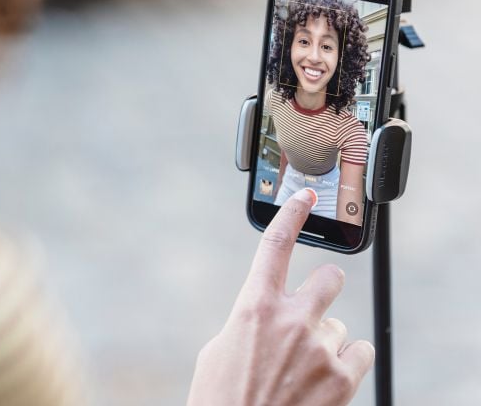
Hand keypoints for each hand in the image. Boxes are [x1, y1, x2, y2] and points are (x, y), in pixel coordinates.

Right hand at [187, 188, 374, 405]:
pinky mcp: (342, 380)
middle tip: (316, 306)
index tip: (306, 196)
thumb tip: (268, 314)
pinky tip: (324, 380)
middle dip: (324, 287)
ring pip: (340, 326)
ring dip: (326, 342)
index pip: (275, 244)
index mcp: (253, 305)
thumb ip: (249, 321)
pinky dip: (347, 364)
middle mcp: (290, 319)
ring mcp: (320, 349)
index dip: (292, 213)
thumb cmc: (220, 396)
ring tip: (303, 369)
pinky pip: (361, 353)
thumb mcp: (221, 348)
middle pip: (329, 278)